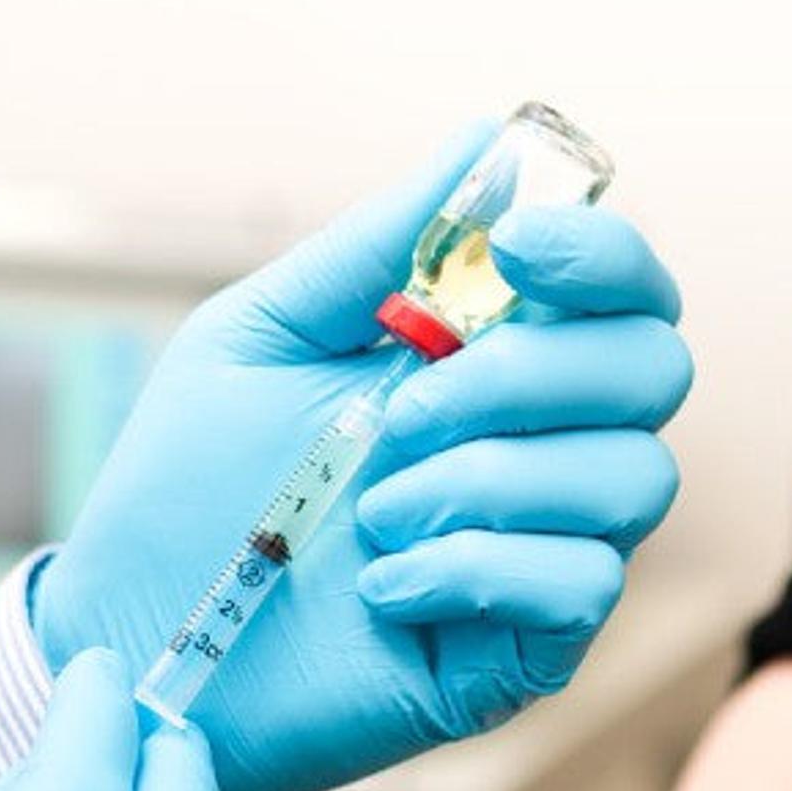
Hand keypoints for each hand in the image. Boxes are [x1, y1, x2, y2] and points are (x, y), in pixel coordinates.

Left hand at [37, 122, 691, 790]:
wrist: (136, 641)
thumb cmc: (188, 492)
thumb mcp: (261, 337)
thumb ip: (376, 247)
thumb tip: (486, 142)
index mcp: (488, 356)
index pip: (624, 287)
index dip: (603, 253)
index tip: (517, 249)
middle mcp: (539, 446)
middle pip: (656, 369)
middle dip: (529, 375)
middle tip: (399, 413)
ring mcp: (543, 547)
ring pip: (632, 478)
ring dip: (490, 479)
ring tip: (372, 511)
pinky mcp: (529, 648)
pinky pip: (582, 583)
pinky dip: (476, 568)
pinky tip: (383, 586)